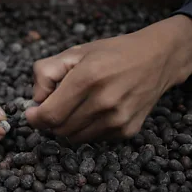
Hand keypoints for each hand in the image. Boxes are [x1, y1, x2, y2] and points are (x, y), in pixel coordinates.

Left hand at [25, 15, 191, 142]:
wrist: (158, 58)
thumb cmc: (112, 53)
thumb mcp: (75, 52)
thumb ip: (46, 72)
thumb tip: (37, 100)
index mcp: (88, 78)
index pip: (50, 115)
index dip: (35, 118)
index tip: (32, 113)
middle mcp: (104, 102)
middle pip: (60, 129)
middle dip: (50, 121)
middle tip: (54, 106)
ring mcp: (118, 120)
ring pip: (75, 138)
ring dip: (67, 127)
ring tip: (76, 107)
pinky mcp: (127, 131)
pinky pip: (94, 139)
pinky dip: (86, 129)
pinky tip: (94, 112)